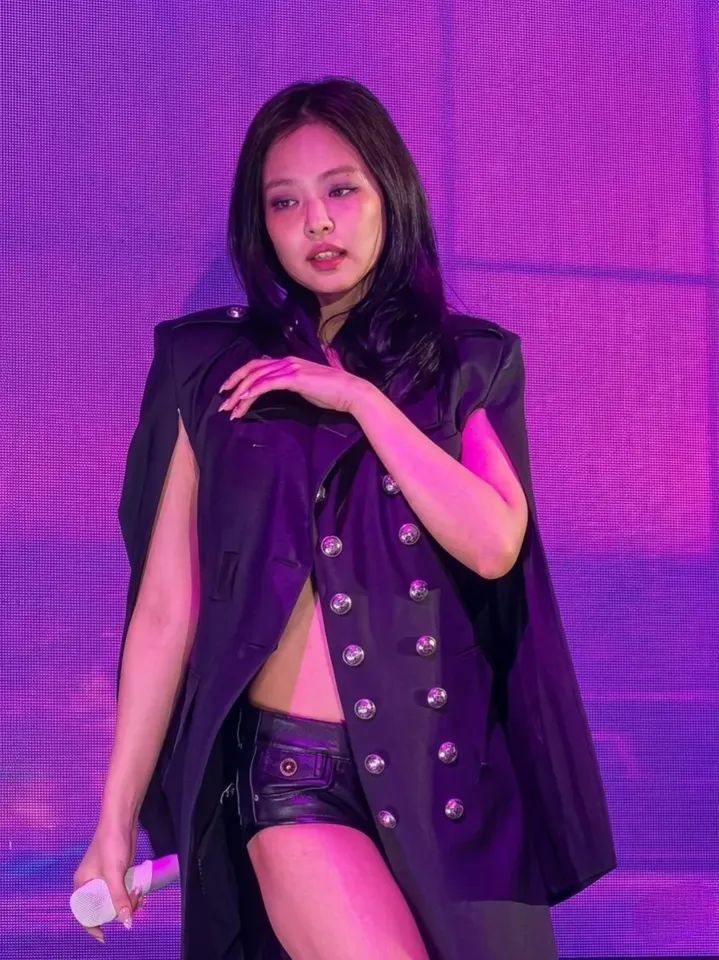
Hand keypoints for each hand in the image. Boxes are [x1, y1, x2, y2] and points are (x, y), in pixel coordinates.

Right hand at [72, 820, 142, 943]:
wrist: (122, 820)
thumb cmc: (111, 844)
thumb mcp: (115, 874)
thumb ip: (119, 898)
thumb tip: (126, 923)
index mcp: (82, 884)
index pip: (84, 913)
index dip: (93, 926)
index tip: (104, 937)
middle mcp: (91, 883)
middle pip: (103, 907)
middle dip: (119, 910)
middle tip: (135, 904)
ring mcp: (105, 878)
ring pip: (115, 899)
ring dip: (128, 902)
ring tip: (141, 895)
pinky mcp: (117, 873)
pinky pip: (122, 890)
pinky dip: (130, 893)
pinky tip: (141, 891)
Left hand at [217, 354, 372, 419]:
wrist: (351, 392)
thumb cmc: (333, 393)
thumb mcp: (309, 387)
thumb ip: (294, 384)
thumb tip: (283, 390)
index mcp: (289, 362)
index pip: (259, 366)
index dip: (241, 376)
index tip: (230, 390)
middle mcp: (287, 361)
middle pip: (252, 368)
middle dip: (234, 383)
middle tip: (223, 399)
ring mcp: (290, 368)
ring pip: (256, 378)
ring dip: (240, 393)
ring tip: (230, 408)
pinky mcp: (294, 379)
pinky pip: (267, 384)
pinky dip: (253, 391)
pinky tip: (244, 400)